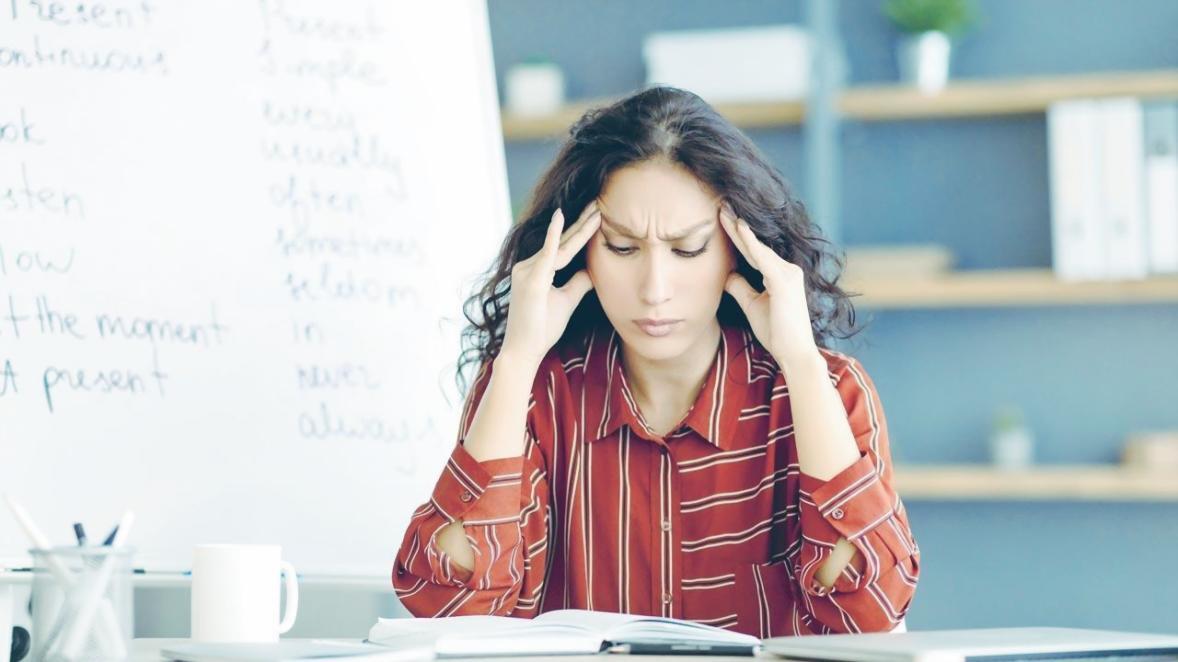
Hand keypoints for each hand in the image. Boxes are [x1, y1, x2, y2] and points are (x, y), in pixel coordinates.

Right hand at [499, 201, 600, 369]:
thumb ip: (578, 282)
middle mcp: (529, 266)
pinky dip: (554, 235)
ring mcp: (528, 271)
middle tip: (599, 201)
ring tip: (596, 209)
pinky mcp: (531, 280)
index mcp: (536, 270)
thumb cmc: (542, 328)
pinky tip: (561, 217)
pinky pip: (546, 254)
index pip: (564, 246)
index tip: (597, 214)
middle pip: (562, 240)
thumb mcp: (566, 300)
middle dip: (582, 221)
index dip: (580, 231)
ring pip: (560, 245)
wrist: (524, 351)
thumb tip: (593, 269)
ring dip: (579, 227)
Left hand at [719, 202, 820, 370]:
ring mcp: (788, 274)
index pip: (753, 252)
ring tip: (723, 210)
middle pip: (755, 245)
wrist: (793, 352)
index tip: (722, 219)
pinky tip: (738, 227)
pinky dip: (750, 242)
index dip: (737, 236)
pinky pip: (762, 257)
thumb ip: (741, 288)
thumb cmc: (776, 332)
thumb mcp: (753, 305)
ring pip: (757, 247)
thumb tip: (727, 273)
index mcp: (780, 275)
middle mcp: (787, 270)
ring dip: (739, 228)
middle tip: (720, 205)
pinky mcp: (784, 281)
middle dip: (736, 225)